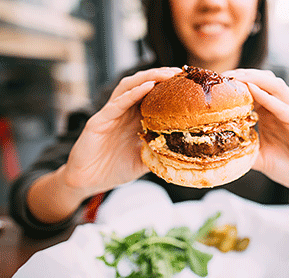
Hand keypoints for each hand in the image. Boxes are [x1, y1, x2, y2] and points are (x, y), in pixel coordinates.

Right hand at [63, 67, 181, 196]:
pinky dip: (132, 94)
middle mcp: (124, 112)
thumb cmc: (114, 169)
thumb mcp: (144, 160)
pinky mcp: (99, 120)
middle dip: (160, 76)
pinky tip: (146, 87)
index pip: (153, 96)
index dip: (169, 88)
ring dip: (148, 78)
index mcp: (135, 119)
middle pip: (142, 85)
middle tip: (179, 72)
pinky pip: (117, 104)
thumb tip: (183, 152)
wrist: (88, 182)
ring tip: (165, 74)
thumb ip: (159, 153)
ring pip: (129, 87)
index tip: (187, 83)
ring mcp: (111, 114)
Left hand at [223, 69, 288, 194]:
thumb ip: (243, 150)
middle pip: (263, 82)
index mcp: (270, 114)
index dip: (235, 85)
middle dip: (242, 75)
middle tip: (222, 76)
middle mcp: (281, 109)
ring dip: (255, 79)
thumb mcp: (259, 158)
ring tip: (236, 77)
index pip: (253, 91)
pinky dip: (268, 98)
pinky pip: (284, 107)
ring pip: (275, 86)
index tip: (216, 84)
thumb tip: (219, 151)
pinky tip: (253, 91)